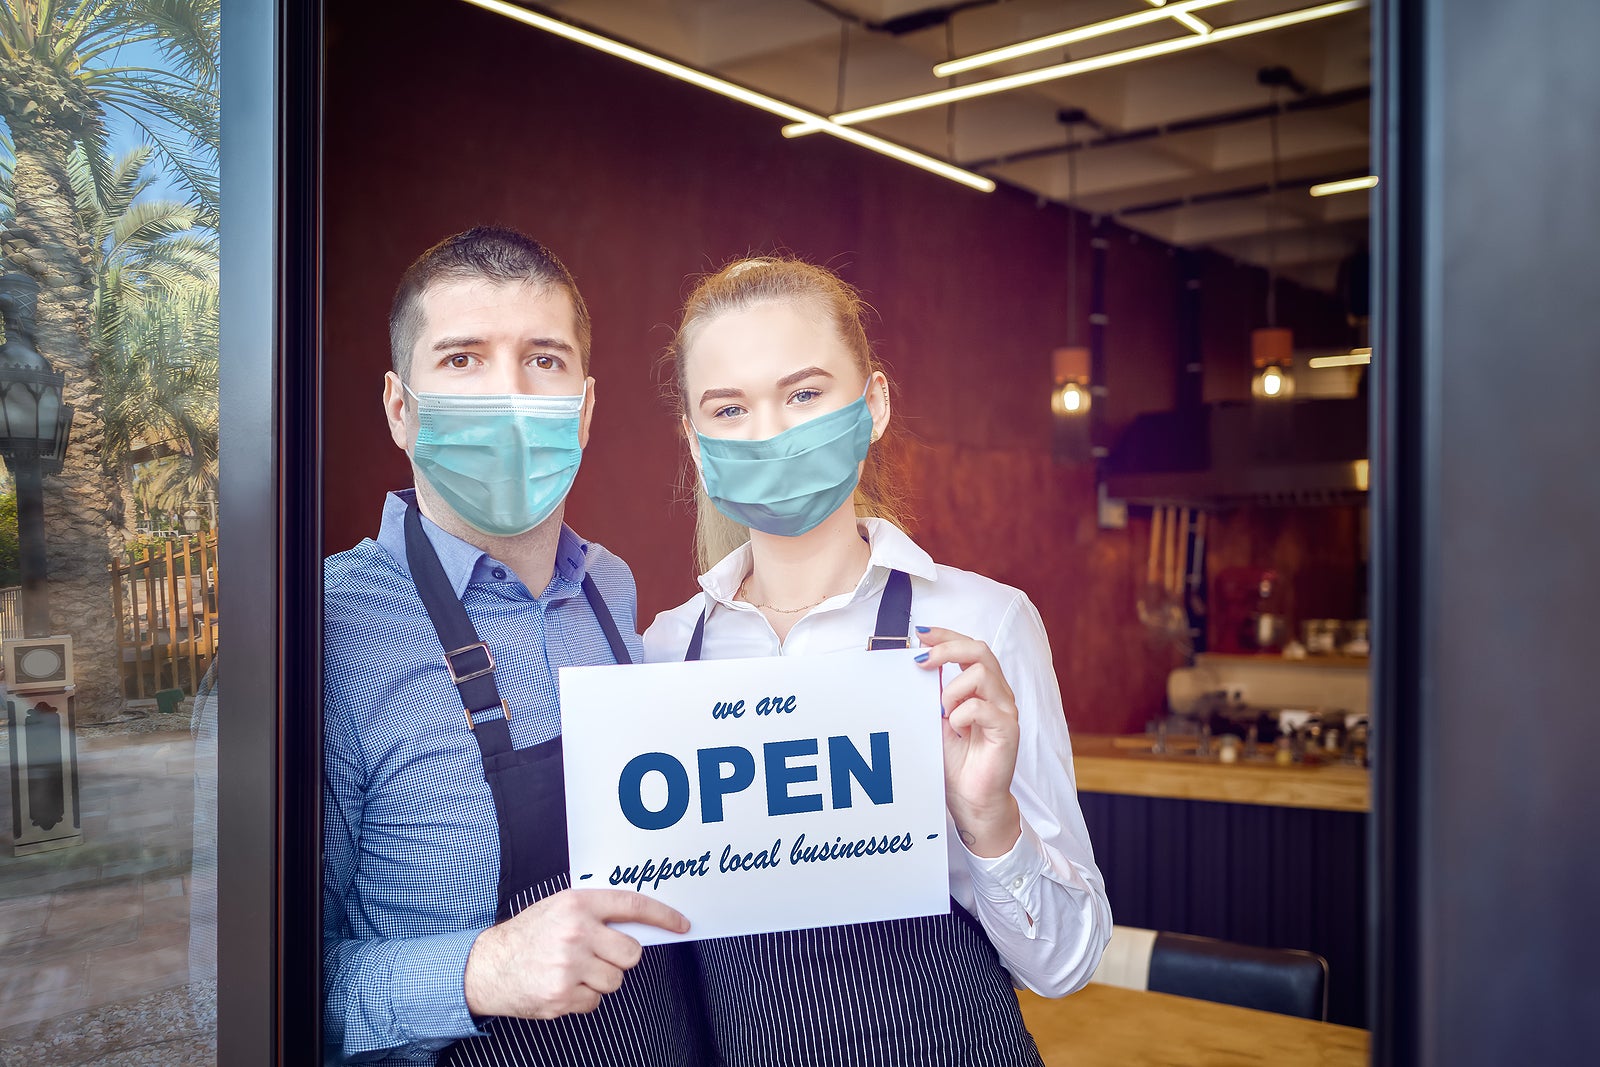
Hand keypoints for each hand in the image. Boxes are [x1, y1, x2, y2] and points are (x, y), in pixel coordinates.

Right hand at [463, 888, 689, 1018]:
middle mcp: (576, 933)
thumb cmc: (528, 935)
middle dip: (620, 957)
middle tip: (597, 955)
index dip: (663, 915)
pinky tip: (563, 985)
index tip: (682, 924)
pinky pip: (596, 1001)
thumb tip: (640, 923)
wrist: (487, 966)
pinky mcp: (562, 995)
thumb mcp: (559, 907)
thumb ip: (595, 912)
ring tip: (573, 970)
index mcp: (577, 904)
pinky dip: (584, 997)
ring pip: (616, 980)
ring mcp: (569, 966)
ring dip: (600, 979)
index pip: (633, 905)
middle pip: (631, 952)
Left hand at [916, 627, 1022, 858]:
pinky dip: (961, 714)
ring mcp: (1005, 710)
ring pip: (981, 673)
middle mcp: (998, 693)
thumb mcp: (936, 718)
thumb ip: (932, 692)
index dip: (946, 634)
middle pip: (979, 649)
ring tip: (945, 714)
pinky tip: (956, 730)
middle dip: (946, 648)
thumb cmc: (955, 760)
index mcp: (982, 687)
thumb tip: (915, 662)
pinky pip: (982, 707)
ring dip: (952, 690)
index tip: (920, 633)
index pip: (969, 646)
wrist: (970, 798)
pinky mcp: (1008, 729)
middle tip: (921, 661)